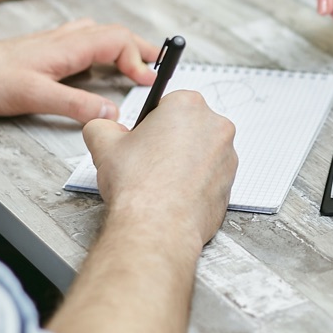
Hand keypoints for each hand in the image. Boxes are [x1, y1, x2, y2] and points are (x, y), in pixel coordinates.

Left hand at [0, 19, 158, 122]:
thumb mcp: (36, 97)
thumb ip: (77, 105)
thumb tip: (111, 111)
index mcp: (69, 45)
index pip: (118, 40)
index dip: (139, 58)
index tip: (148, 80)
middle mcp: (66, 39)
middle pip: (115, 33)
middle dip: (140, 48)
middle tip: (159, 65)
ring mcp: (56, 44)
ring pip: (99, 36)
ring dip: (122, 47)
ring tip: (135, 64)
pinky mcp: (45, 53)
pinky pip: (83, 43)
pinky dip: (101, 51)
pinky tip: (95, 68)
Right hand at [83, 90, 237, 250]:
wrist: (157, 227)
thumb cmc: (138, 185)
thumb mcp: (104, 144)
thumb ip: (102, 126)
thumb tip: (103, 128)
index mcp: (188, 105)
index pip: (168, 105)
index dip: (151, 124)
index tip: (143, 138)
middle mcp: (216, 126)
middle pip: (188, 127)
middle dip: (170, 140)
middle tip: (149, 161)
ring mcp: (228, 156)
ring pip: (201, 152)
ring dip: (184, 162)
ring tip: (160, 181)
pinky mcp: (231, 184)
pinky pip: (210, 177)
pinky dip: (195, 183)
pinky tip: (174, 195)